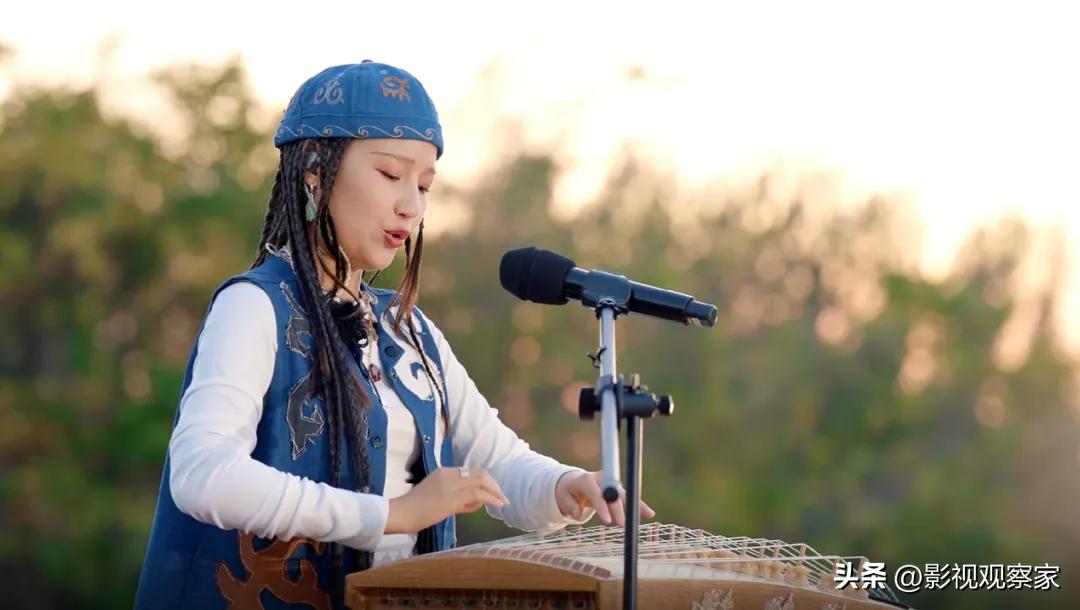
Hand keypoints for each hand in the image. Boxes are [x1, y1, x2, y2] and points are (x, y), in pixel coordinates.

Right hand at [384, 466, 508, 534]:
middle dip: (493, 484)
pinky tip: (498, 505)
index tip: (492, 491)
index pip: (471, 471)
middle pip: (479, 473)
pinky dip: (492, 499)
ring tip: (503, 502)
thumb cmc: (414, 510)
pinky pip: (478, 495)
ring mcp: (451, 484)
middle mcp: (449, 474)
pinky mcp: (453, 498)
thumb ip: (454, 498)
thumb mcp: (435, 498)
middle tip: (501, 496)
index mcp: (443, 471)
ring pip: (482, 481)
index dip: (485, 481)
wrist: (400, 513)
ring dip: (495, 492)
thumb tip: (472, 504)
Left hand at [554, 470, 655, 526]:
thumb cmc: (568, 492)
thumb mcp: (563, 498)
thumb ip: (570, 506)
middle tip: (622, 524)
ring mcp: (611, 484)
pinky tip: (649, 513)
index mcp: (587, 480)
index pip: (596, 493)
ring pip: (625, 495)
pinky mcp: (617, 491)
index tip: (607, 521)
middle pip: (613, 494)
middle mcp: (602, 479)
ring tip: (647, 514)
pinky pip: (629, 499)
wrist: (574, 482)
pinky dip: (637, 506)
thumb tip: (578, 514)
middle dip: (619, 509)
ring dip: (634, 506)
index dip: (602, 506)